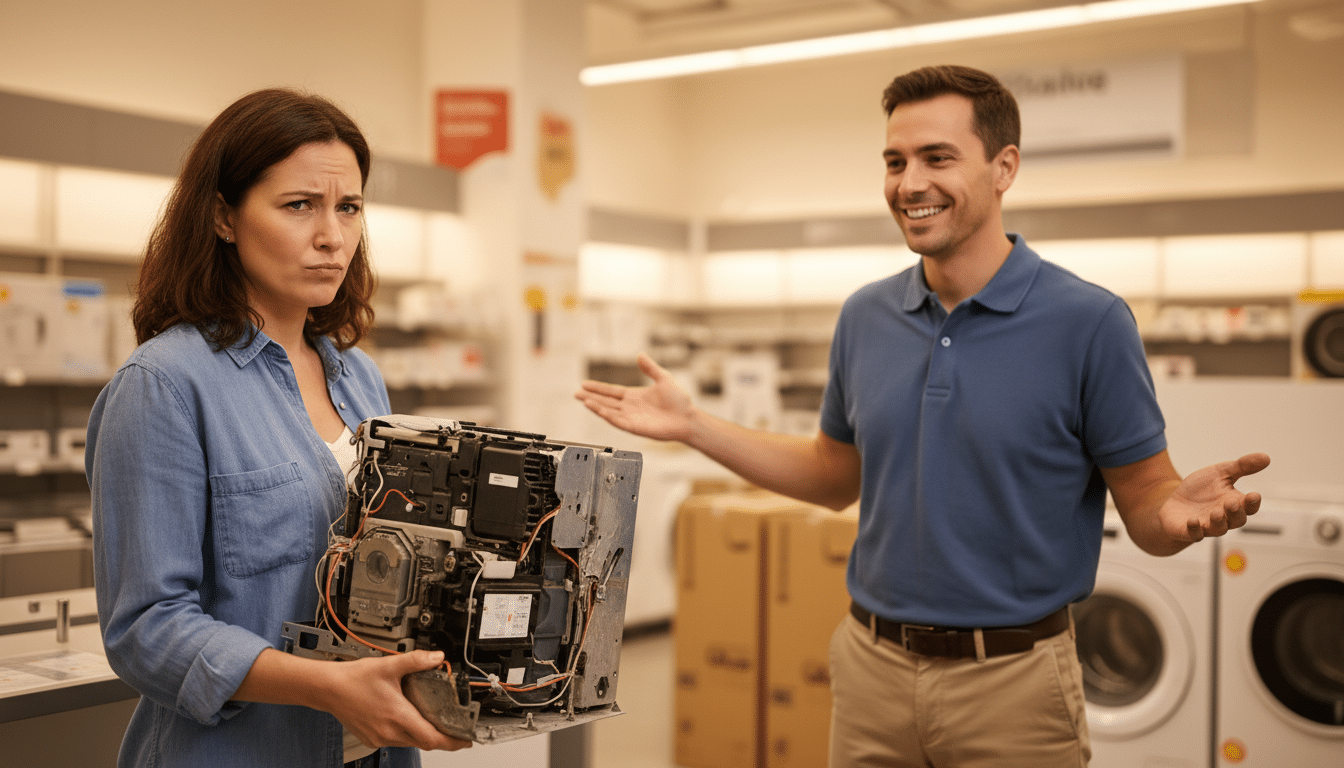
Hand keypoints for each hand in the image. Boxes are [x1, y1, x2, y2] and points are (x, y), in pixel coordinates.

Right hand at [327, 651, 471, 751]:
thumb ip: (417, 661)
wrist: (328, 688)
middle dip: (441, 737)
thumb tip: (437, 657)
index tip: (465, 740)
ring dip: (422, 734)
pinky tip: (407, 719)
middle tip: (455, 729)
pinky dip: (406, 733)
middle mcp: (389, 732)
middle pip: (424, 742)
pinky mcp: (371, 739)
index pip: (432, 738)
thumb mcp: (389, 665)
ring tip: (432, 720)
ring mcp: (379, 738)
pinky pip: (395, 741)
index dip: (453, 741)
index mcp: (397, 716)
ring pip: (410, 742)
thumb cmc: (354, 679)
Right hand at [575, 353, 694, 441]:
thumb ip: (650, 368)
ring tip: (582, 400)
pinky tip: (597, 409)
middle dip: (590, 397)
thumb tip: (640, 354)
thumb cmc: (679, 401)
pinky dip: (606, 415)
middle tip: (576, 393)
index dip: (598, 388)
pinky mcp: (635, 427)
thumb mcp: (663, 378)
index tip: (585, 384)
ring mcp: (631, 418)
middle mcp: (630, 407)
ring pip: (608, 411)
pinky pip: (617, 421)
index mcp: (635, 396)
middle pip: (606, 401)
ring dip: (595, 406)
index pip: (611, 391)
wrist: (687, 418)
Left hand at [1161, 452, 1270, 541]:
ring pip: (1219, 529)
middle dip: (1236, 512)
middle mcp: (1224, 518)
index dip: (1252, 503)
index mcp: (1234, 503)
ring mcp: (1207, 526)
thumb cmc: (1200, 491)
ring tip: (1216, 512)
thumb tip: (1266, 457)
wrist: (1174, 504)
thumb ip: (1241, 467)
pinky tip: (1193, 521)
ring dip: (1218, 521)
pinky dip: (1195, 529)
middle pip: (1237, 520)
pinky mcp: (1189, 531)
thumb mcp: (1219, 473)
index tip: (1254, 495)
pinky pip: (1195, 535)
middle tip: (1232, 503)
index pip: (1249, 506)